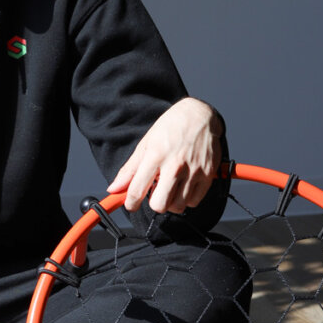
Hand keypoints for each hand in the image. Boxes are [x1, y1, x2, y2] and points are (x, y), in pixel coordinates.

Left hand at [107, 97, 222, 213]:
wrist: (199, 115)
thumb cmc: (171, 128)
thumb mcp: (145, 144)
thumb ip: (129, 169)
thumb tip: (114, 188)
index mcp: (155, 156)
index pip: (137, 190)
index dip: (130, 203)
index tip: (131, 204)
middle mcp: (175, 165)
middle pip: (160, 205)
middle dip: (153, 203)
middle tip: (154, 192)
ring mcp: (193, 171)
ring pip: (178, 206)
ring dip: (171, 201)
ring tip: (170, 186)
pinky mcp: (208, 175)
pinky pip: (194, 202)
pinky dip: (186, 199)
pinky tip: (183, 186)